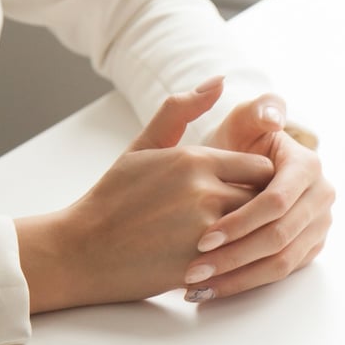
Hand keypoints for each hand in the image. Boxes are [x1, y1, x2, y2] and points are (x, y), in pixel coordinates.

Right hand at [16, 78, 274, 312]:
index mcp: (196, 160)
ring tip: (233, 238)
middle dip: (257, 207)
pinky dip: (235, 259)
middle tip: (243, 216)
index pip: (262, 167)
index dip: (256, 182)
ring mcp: (205, 230)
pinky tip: (218, 259)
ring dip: (249, 234)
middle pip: (263, 198)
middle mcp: (205, 191)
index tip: (244, 191)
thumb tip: (219, 80)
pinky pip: (239, 259)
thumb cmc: (114, 197)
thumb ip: (180, 111)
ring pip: (255, 229)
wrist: (81, 251)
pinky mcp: (201, 264)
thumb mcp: (143, 147)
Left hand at [182, 93, 334, 301]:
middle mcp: (322, 196)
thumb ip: (256, 111)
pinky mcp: (310, 248)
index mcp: (307, 166)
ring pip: (280, 262)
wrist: (243, 171)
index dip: (240, 222)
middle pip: (279, 237)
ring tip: (197, 286)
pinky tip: (211, 290)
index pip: (276, 203)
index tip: (202, 238)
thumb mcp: (242, 122)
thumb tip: (273, 117)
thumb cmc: (236, 145)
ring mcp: (319, 225)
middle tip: (195, 270)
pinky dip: (245, 284)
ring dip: (238, 278)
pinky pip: (280, 273)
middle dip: (234, 256)